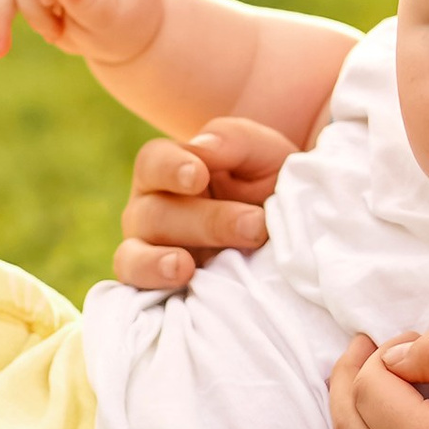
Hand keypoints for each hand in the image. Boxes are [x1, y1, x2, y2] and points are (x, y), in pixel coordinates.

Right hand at [114, 117, 298, 292]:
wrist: (292, 234)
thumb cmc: (271, 184)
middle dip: (207, 221)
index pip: (154, 162)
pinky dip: (150, 287)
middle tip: (254, 226)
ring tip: (185, 267)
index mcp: (170, 170)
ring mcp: (150, 250)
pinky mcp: (158, 286)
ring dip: (161, 260)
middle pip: (154, 213)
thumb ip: (237, 140)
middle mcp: (151, 208)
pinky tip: (177, 287)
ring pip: (136, 253)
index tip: (198, 175)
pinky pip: (136, 288)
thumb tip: (204, 147)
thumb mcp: (267, 154)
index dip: (171, 168)